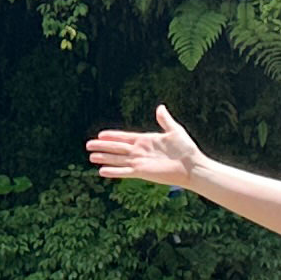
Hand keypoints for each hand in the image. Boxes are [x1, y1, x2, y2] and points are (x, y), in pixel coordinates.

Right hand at [86, 105, 210, 187]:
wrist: (192, 166)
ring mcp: (140, 162)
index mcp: (146, 140)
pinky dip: (113, 171)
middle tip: (88, 144)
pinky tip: (102, 171)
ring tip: (91, 157)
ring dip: (104, 158)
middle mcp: (140, 151)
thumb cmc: (186, 149)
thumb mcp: (175, 130)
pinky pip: (124, 172)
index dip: (112, 136)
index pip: (125, 137)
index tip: (100, 134)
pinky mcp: (142, 172)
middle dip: (103, 146)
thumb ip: (165, 120)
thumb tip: (160, 107)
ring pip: (117, 159)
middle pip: (117, 147)